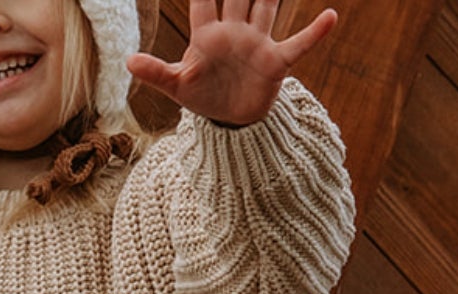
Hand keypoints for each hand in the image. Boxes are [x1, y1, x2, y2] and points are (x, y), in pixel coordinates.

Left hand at [126, 0, 336, 125]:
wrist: (229, 118)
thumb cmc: (203, 95)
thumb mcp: (177, 86)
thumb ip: (156, 72)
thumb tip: (128, 61)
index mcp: (207, 35)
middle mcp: (235, 31)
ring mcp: (257, 42)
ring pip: (267, 5)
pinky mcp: (274, 61)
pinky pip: (297, 44)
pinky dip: (314, 33)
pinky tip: (330, 17)